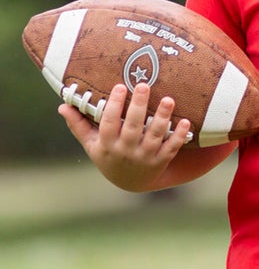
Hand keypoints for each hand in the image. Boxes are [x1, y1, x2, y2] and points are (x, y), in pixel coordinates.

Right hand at [59, 81, 192, 192]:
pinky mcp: (161, 161)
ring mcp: (145, 157)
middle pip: (132, 126)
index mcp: (107, 144)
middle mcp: (126, 151)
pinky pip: (172, 148)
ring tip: (168, 99)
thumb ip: (79, 125)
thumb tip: (62, 105)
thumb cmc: (109, 156)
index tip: (120, 86)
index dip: (114, 105)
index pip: (109, 122)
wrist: (130, 183)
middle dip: (138, 106)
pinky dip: (179, 135)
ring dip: (162, 118)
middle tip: (144, 85)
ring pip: (154, 136)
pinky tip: (185, 121)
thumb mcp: (91, 144)